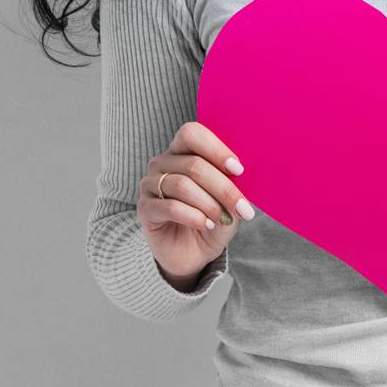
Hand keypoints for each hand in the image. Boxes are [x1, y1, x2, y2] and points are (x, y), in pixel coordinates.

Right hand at [140, 120, 256, 284]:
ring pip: (182, 185)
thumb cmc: (213, 217)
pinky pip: (170, 207)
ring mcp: (150, 184)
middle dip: (223, 187)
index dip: (216, 149)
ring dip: (209, 204)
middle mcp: (162, 162)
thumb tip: (241, 173)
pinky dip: (194, 216)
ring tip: (223, 218)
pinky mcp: (144, 208)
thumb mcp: (227, 199)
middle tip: (242, 207)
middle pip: (194, 165)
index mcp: (182, 149)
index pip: (192, 134)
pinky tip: (207, 224)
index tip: (238, 170)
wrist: (194, 252)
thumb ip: (231, 182)